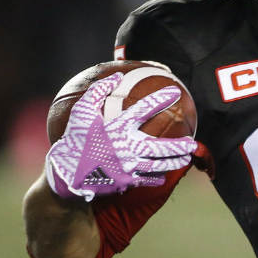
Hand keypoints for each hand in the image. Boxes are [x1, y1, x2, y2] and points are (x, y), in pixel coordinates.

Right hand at [45, 73, 197, 201]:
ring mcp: (126, 166)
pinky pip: (147, 180)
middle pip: (159, 145)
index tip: (174, 93)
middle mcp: (125, 147)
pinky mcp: (124, 181)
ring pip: (158, 165)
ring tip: (186, 157)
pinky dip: (157, 177)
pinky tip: (164, 175)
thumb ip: (97, 92)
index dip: (160, 99)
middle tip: (192, 142)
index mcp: (115, 128)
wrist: (65, 173)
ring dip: (174, 161)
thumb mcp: (80, 112)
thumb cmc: (73, 140)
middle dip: (178, 145)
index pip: (142, 109)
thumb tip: (116, 76)